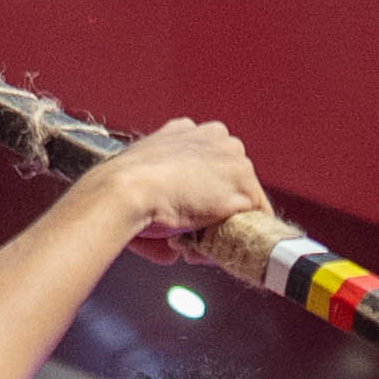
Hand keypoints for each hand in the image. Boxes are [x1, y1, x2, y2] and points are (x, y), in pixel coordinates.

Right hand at [87, 118, 268, 260]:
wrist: (127, 191)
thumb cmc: (124, 189)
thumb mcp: (143, 183)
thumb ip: (164, 199)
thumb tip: (171, 243)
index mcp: (186, 130)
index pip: (209, 162)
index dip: (201, 193)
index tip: (188, 212)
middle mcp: (214, 137)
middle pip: (229, 179)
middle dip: (215, 208)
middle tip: (191, 232)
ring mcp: (233, 159)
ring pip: (242, 198)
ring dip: (225, 224)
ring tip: (197, 242)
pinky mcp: (245, 186)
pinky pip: (253, 218)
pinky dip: (238, 237)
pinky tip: (212, 247)